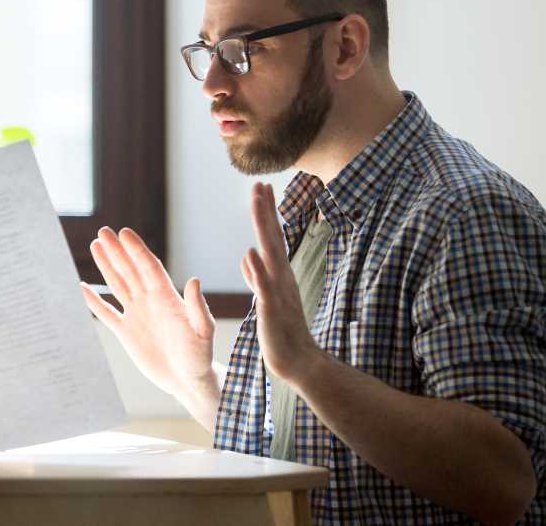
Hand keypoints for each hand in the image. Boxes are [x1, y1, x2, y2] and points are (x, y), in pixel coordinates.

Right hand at [81, 227, 215, 397]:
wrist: (188, 382)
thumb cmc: (200, 357)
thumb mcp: (202, 332)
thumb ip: (197, 307)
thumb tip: (194, 280)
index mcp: (167, 297)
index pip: (148, 267)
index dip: (136, 250)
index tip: (124, 233)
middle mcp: (150, 300)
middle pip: (130, 270)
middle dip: (117, 251)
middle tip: (103, 231)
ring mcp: (136, 314)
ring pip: (118, 284)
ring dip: (107, 265)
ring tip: (96, 245)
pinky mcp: (126, 332)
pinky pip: (106, 313)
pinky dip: (93, 300)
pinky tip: (83, 286)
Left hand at [240, 182, 322, 384]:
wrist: (298, 361)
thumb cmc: (281, 330)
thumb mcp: (266, 298)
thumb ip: (257, 277)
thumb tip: (247, 255)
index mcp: (277, 274)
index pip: (270, 237)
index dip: (265, 213)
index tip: (261, 187)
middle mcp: (281, 277)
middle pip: (271, 237)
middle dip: (265, 210)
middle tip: (260, 183)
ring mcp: (278, 291)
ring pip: (269, 253)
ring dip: (264, 227)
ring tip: (257, 203)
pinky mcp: (272, 309)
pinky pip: (264, 286)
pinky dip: (258, 269)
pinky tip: (250, 252)